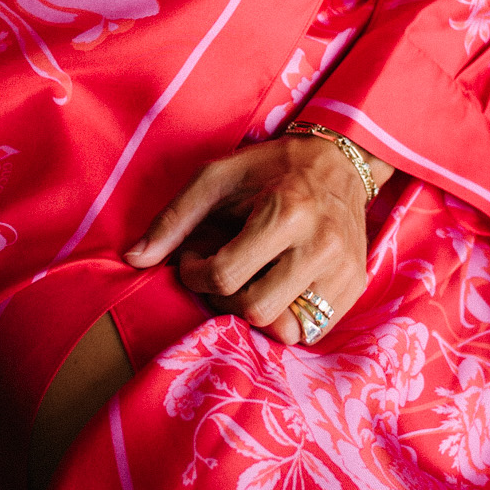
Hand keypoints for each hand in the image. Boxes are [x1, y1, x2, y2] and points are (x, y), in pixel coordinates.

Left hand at [124, 134, 392, 344]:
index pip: (226, 274)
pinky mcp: (355, 285)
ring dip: (256, 312)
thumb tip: (133, 259)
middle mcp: (321, 244)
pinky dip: (286, 317)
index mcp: (286, 212)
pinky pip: (313, 329)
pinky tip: (275, 289)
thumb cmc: (269, 168)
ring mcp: (344, 269)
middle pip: (256, 308)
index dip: (196, 275)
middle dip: (225, 299)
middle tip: (219, 275)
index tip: (193, 261)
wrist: (339, 161)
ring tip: (247, 284)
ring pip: (287, 327)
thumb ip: (173, 219)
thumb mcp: (216, 179)